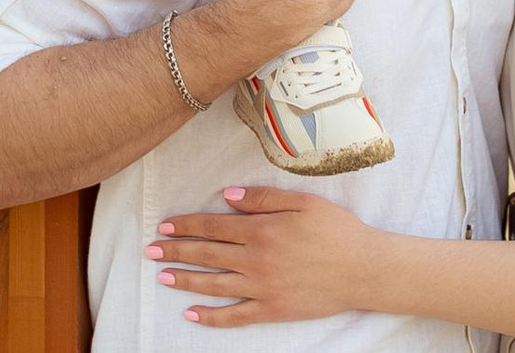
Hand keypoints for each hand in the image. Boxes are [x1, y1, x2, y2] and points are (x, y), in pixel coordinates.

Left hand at [149, 186, 377, 325]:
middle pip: (207, 254)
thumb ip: (262, 198)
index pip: (213, 226)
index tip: (164, 225)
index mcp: (261, 229)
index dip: (186, 225)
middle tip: (150, 251)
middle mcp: (256, 259)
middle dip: (175, 251)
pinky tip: (191, 315)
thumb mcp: (302, 202)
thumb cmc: (337, 230)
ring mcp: (262, 288)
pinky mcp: (272, 310)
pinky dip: (211, 318)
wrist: (364, 269)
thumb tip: (226, 195)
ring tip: (162, 277)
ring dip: (185, 281)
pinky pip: (235, 316)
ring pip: (214, 284)